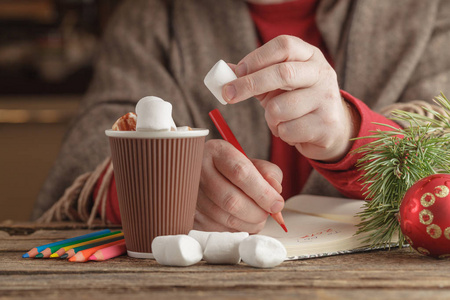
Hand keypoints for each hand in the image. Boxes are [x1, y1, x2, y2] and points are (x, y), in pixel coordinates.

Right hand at [194, 139, 283, 232]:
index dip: (262, 192)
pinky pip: (219, 230)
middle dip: (257, 212)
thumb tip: (276, 192)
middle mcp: (198, 171)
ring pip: (225, 219)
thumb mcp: (251, 162)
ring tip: (257, 217)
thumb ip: (269, 173)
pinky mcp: (190, 214)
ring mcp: (191, 194)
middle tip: (268, 213)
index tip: (277, 204)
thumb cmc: (230, 169)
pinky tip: (241, 220)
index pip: (241, 172)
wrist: (202, 175)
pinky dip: (236, 230)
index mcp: (216, 152)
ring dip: (249, 224)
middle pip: (232, 200)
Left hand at [223, 35, 358, 161]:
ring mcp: (327, 99)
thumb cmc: (298, 102)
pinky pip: (287, 130)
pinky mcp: (326, 125)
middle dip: (250, 84)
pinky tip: (291, 132)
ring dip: (269, 118)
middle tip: (228, 95)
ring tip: (278, 121)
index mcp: (310, 56)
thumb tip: (224, 72)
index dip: (257, 57)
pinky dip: (281, 133)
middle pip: (282, 73)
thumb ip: (254, 75)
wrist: (332, 130)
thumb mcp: (278, 85)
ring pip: (280, 108)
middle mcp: (322, 73)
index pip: (283, 46)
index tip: (238, 72)